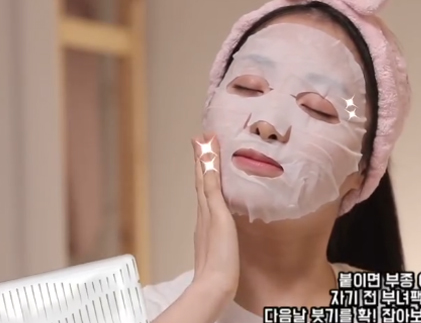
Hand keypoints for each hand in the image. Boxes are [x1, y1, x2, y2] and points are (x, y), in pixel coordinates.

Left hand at [191, 134, 239, 299]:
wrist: (215, 284)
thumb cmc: (220, 253)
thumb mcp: (219, 218)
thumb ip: (213, 193)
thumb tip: (208, 167)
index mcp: (205, 205)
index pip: (203, 174)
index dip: (203, 155)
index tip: (204, 137)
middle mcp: (202, 210)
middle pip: (201, 179)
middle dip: (201, 159)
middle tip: (201, 141)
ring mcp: (205, 221)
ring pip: (204, 189)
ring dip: (206, 172)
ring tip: (208, 159)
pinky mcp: (211, 231)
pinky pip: (210, 201)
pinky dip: (211, 189)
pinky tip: (216, 194)